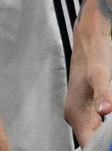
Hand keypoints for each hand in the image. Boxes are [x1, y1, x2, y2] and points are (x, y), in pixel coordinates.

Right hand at [65, 9, 111, 144]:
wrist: (89, 43)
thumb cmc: (92, 56)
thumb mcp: (101, 76)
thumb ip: (103, 95)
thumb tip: (106, 111)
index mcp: (76, 112)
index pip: (89, 141)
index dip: (102, 145)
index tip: (111, 142)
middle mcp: (76, 115)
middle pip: (93, 139)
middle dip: (106, 139)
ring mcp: (82, 113)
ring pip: (97, 133)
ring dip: (106, 131)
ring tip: (110, 112)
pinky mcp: (88, 109)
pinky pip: (98, 125)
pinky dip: (107, 125)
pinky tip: (110, 114)